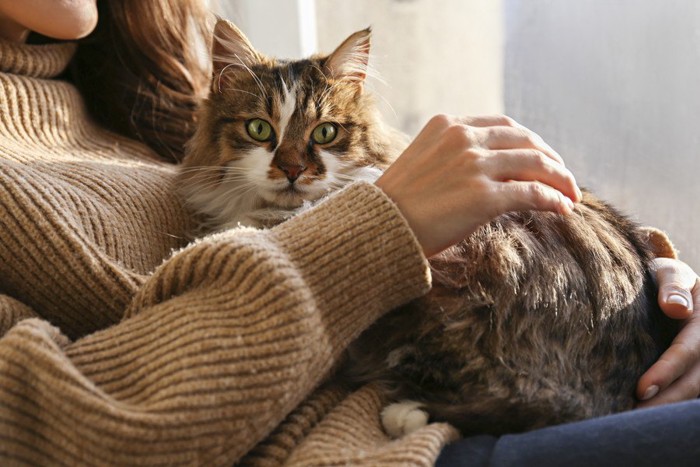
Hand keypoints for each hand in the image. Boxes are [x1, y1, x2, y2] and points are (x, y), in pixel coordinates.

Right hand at [375, 114, 581, 256]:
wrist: (376, 228)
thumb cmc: (394, 204)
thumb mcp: (421, 162)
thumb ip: (450, 155)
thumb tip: (482, 171)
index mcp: (447, 125)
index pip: (503, 125)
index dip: (530, 141)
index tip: (541, 156)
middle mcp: (463, 138)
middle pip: (525, 140)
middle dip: (551, 158)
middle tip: (564, 176)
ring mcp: (475, 166)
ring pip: (536, 163)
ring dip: (560, 179)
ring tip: (571, 194)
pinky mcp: (484, 197)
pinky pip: (532, 192)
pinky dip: (553, 199)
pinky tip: (563, 208)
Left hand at [637, 257, 699, 406]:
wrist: (670, 286)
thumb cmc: (664, 278)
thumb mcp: (670, 273)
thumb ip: (673, 285)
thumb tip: (675, 309)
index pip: (686, 353)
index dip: (665, 372)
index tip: (640, 389)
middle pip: (693, 382)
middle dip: (665, 402)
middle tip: (633, 417)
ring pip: (693, 391)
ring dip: (667, 408)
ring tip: (636, 421)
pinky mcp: (695, 372)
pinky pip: (689, 390)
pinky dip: (669, 403)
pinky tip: (645, 415)